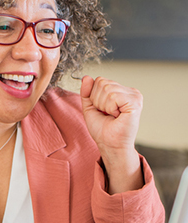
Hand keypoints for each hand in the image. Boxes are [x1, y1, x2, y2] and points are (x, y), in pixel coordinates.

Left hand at [80, 76, 143, 193]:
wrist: (109, 145)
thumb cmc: (102, 129)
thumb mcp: (90, 107)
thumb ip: (87, 92)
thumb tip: (87, 77)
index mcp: (122, 91)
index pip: (99, 80)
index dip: (94, 96)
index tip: (102, 110)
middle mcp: (130, 91)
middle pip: (102, 83)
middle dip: (98, 101)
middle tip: (107, 114)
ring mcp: (135, 96)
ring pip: (107, 89)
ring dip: (104, 106)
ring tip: (112, 115)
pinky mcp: (135, 102)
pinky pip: (113, 96)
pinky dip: (110, 108)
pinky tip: (117, 115)